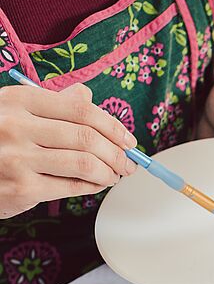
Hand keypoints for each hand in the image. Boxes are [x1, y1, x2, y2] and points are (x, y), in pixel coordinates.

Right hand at [0, 83, 136, 218]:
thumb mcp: (15, 111)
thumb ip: (52, 104)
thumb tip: (87, 95)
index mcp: (19, 101)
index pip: (81, 110)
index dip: (113, 126)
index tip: (128, 140)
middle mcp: (16, 126)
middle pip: (87, 138)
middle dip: (117, 154)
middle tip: (128, 163)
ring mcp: (17, 158)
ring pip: (85, 164)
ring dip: (109, 172)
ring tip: (114, 175)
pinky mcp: (21, 188)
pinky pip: (72, 186)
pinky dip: (93, 186)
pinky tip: (97, 184)